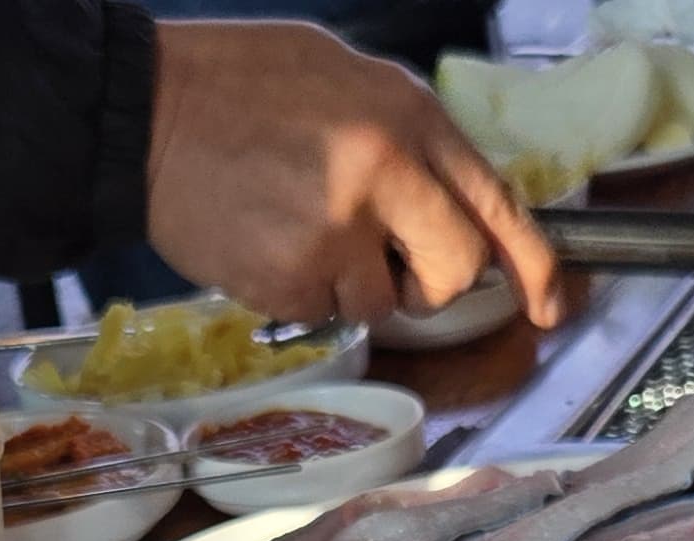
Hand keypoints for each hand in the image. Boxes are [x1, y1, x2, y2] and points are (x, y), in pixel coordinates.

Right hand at [145, 20, 565, 334]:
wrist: (141, 111)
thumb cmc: (236, 83)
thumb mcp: (344, 76)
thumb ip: (408, 135)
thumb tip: (452, 194)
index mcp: (408, 118)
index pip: (498, 205)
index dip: (534, 264)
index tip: (551, 302)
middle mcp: (387, 176)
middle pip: (455, 270)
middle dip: (430, 279)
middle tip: (386, 259)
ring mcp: (339, 235)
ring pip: (383, 303)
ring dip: (352, 284)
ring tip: (298, 227)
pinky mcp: (291, 280)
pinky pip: (323, 312)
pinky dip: (300, 291)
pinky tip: (266, 240)